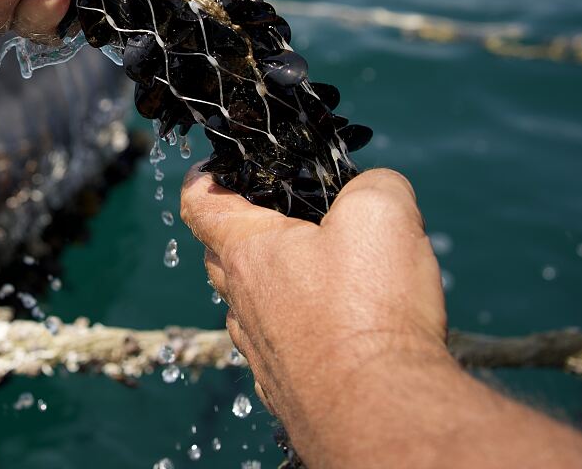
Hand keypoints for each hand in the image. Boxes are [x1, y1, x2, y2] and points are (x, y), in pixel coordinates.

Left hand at [180, 168, 449, 426]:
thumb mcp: (381, 214)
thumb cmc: (368, 311)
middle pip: (220, 257)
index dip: (202, 179)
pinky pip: (277, 349)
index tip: (211, 169)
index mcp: (249, 252)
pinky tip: (329, 330)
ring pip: (247, 307)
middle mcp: (243, 303)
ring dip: (269, 286)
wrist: (380, 412)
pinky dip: (294, 331)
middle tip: (275, 217)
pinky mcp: (287, 388)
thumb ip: (373, 185)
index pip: (200, 203)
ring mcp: (262, 351)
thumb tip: (374, 188)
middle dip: (239, 231)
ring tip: (311, 272)